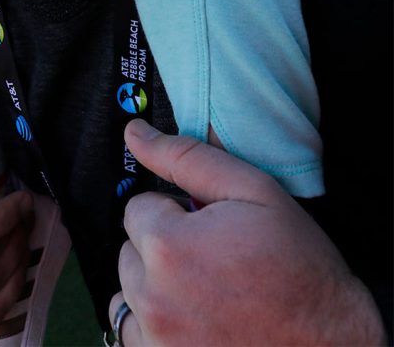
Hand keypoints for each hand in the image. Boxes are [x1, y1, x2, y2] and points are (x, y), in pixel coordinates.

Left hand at [106, 119, 384, 345]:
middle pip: (130, 251)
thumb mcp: (254, 192)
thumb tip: (135, 134)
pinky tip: (194, 321)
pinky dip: (155, 326)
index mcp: (167, 245)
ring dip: (155, 287)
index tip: (208, 231)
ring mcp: (156, 339)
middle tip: (213, 263)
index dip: (176, 214)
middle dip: (164, 249)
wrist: (331, 345)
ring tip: (205, 293)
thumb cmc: (299, 270)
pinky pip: (133, 334)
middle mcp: (152, 297)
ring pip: (128, 292)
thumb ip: (186, 158)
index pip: (139, 208)